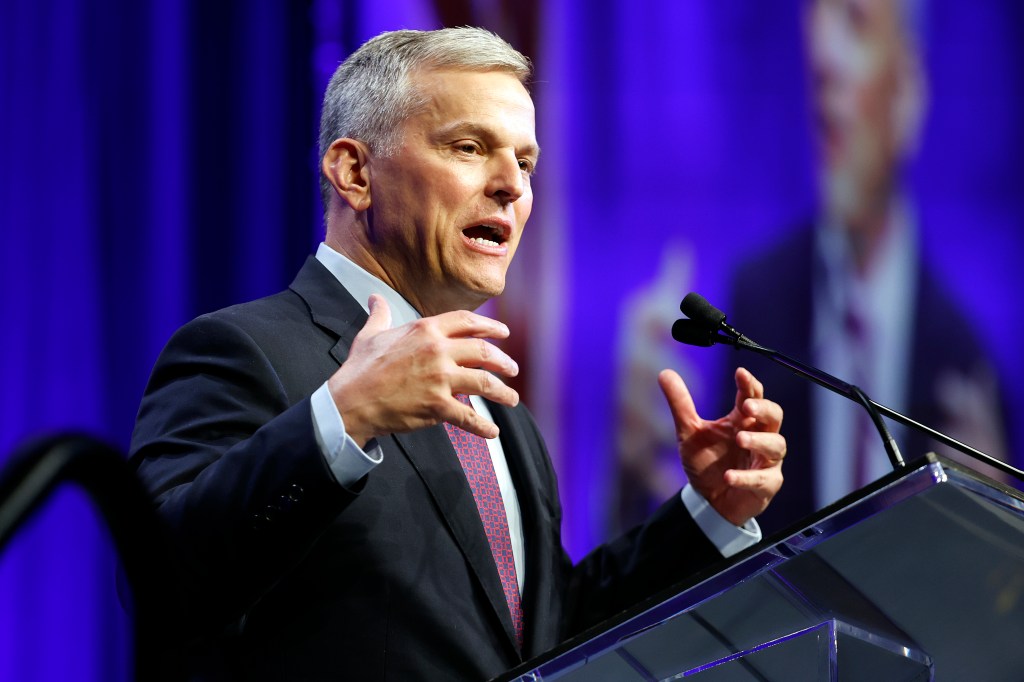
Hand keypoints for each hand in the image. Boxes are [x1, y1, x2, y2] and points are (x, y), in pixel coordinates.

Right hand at [329, 295, 519, 445]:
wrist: (350, 402)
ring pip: (484, 383)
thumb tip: (375, 298)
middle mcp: (438, 351)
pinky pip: (469, 417)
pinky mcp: (437, 406)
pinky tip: (492, 432)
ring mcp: (440, 379)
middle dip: (503, 362)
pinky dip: (483, 427)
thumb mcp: (370, 335)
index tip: (504, 333)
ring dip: (502, 392)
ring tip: (512, 399)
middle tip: (513, 369)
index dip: (491, 326)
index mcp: (425, 330)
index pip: (468, 322)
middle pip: (484, 351)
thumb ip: (380, 315)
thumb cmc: (359, 369)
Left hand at [659, 367, 784, 525]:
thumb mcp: (689, 432)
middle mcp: (759, 437)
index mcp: (742, 420)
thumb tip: (664, 373)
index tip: (740, 373)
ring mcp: (766, 461)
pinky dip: (746, 477)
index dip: (750, 384)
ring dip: (759, 441)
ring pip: (776, 445)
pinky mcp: (766, 484)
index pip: (753, 396)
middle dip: (764, 408)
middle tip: (747, 406)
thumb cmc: (706, 463)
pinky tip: (729, 476)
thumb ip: (681, 404)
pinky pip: (763, 479)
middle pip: (774, 416)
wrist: (708, 501)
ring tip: (740, 439)